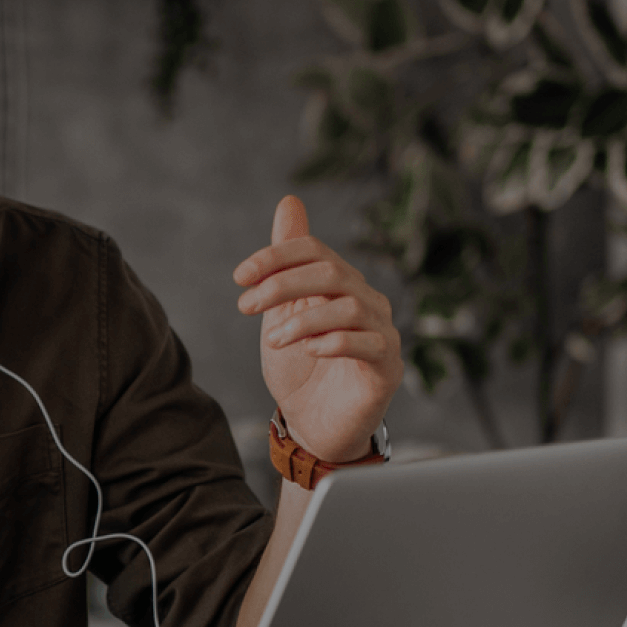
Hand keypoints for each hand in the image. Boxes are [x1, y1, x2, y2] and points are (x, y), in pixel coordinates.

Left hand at [233, 196, 402, 463]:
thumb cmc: (300, 368)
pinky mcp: (388, 367)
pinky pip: (369, 343)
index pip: (313, 251)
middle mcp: (367, 301)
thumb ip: (287, 263)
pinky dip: (333, 342)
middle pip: (330, 272)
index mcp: (341, 283)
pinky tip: (308, 352)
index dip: (275, 257)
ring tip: (274, 339)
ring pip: (348, 306)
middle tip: (246, 306)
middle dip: (283, 284)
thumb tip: (290, 201)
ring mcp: (382, 333)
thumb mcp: (283, 311)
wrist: (314, 426)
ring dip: (303, 319)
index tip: (239, 277)